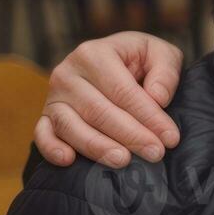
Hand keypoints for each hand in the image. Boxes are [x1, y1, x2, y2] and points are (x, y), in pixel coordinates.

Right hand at [33, 32, 184, 168]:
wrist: (115, 63)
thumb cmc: (141, 60)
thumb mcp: (161, 54)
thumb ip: (165, 72)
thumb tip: (157, 98)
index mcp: (94, 54)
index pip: (123, 91)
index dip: (148, 117)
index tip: (170, 138)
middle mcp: (67, 74)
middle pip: (99, 111)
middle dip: (130, 135)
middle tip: (155, 153)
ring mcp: (53, 97)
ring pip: (71, 126)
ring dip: (98, 147)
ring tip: (123, 160)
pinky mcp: (46, 117)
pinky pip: (43, 135)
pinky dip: (52, 149)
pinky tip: (69, 160)